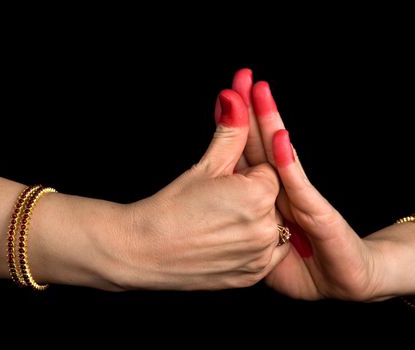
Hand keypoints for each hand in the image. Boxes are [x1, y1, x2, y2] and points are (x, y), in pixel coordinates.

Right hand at [101, 90, 288, 290]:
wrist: (143, 250)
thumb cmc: (171, 206)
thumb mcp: (206, 165)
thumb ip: (231, 131)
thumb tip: (236, 95)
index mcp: (258, 195)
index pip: (269, 171)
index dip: (244, 175)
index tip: (221, 183)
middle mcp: (266, 228)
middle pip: (270, 199)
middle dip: (250, 197)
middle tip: (215, 205)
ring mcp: (260, 256)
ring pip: (270, 226)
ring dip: (252, 221)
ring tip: (217, 223)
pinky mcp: (252, 276)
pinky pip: (265, 254)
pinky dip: (251, 246)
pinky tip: (224, 240)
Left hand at [229, 70, 384, 300]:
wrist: (346, 280)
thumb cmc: (304, 267)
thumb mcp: (263, 243)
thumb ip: (244, 221)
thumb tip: (218, 207)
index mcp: (266, 196)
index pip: (246, 154)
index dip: (237, 124)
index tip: (226, 94)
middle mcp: (283, 191)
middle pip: (262, 146)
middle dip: (254, 111)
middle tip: (244, 76)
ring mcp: (302, 200)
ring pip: (279, 158)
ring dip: (270, 123)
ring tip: (260, 92)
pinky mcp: (320, 215)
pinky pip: (299, 188)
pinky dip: (287, 164)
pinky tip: (279, 139)